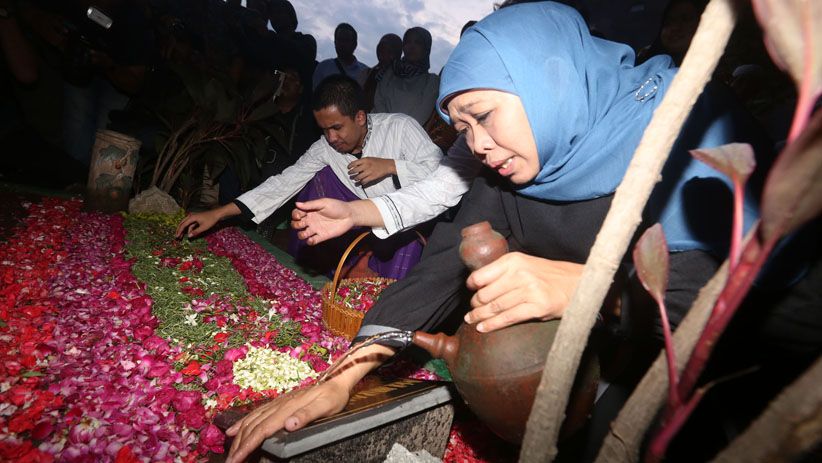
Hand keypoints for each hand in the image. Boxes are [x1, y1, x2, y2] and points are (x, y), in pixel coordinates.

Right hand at [175, 210, 220, 238]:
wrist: (217, 214)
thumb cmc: (211, 220)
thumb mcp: (204, 227)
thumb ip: (196, 232)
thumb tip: (189, 236)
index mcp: (192, 217)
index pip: (183, 225)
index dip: (179, 231)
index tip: (177, 236)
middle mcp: (191, 216)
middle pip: (182, 223)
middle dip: (179, 230)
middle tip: (177, 236)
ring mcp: (194, 217)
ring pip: (186, 224)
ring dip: (184, 230)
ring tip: (182, 236)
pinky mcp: (197, 218)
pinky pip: (191, 224)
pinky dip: (189, 228)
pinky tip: (189, 233)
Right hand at [225, 380, 349, 462]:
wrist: (335, 380)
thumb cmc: (333, 397)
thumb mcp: (325, 406)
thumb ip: (307, 415)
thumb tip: (288, 425)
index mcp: (288, 408)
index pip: (263, 429)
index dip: (248, 445)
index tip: (237, 459)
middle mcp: (278, 405)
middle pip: (253, 427)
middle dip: (239, 445)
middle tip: (230, 462)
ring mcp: (276, 403)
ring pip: (251, 421)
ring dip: (238, 437)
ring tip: (231, 452)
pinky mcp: (278, 403)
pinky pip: (255, 413)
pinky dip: (242, 423)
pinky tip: (233, 431)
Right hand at [291, 199, 354, 244]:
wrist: (349, 215)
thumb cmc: (337, 207)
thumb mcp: (324, 203)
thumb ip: (311, 204)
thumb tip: (297, 204)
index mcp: (310, 211)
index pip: (296, 214)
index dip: (295, 215)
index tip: (299, 215)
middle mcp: (311, 220)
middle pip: (296, 224)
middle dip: (296, 225)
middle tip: (302, 223)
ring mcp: (316, 229)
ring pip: (302, 234)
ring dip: (301, 235)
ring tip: (306, 233)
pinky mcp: (322, 236)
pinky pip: (312, 241)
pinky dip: (310, 242)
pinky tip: (312, 239)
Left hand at [347, 158, 395, 186]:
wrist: (387, 165)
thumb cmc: (378, 161)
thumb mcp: (369, 158)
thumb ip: (362, 161)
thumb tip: (355, 165)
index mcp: (365, 160)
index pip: (354, 163)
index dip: (350, 166)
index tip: (348, 168)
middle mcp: (366, 165)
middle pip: (355, 170)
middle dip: (351, 173)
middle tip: (350, 174)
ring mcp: (369, 172)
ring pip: (358, 177)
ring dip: (355, 178)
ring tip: (355, 179)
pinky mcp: (372, 177)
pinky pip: (364, 181)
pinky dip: (361, 182)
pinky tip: (361, 182)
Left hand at [464, 252, 583, 332]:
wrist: (579, 283)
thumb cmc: (549, 276)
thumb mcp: (526, 264)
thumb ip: (505, 272)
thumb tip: (480, 285)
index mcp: (514, 261)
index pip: (481, 275)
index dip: (472, 286)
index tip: (470, 292)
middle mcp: (519, 274)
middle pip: (486, 294)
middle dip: (475, 305)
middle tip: (471, 312)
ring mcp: (528, 290)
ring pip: (495, 307)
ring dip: (480, 316)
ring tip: (472, 321)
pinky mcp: (536, 307)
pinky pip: (508, 318)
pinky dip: (492, 325)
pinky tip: (483, 328)